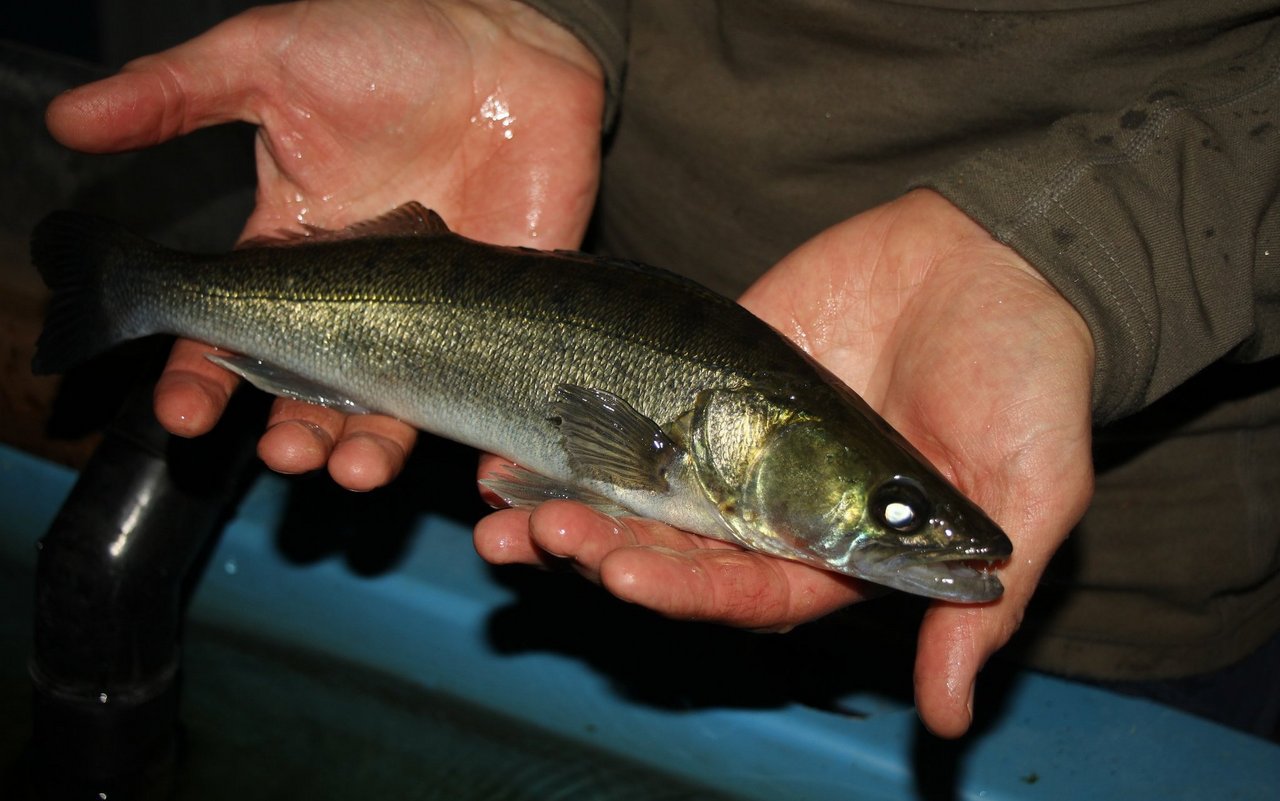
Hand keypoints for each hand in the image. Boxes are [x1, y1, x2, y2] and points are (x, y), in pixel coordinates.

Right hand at [45, 0, 603, 488]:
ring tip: (354, 468)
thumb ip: (176, 94)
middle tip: (285, 452)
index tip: (184, 413)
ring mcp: (436, 310)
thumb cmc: (385, 40)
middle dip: (293, 432)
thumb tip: (69, 119)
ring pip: (396, 406)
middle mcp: (362, 297)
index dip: (203, 379)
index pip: (233, 335)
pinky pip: (496, 389)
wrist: (504, 36)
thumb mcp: (269, 59)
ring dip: (369, 449)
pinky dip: (488, 441)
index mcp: (294, 251)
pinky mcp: (506, 310)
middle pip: (314, 392)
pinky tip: (479, 473)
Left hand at [474, 189, 1095, 736]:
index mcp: (838, 553)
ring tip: (498, 501)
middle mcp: (774, 508)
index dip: (683, 592)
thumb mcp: (1027, 498)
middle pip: (670, 549)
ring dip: (567, 499)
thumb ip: (971, 608)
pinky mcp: (711, 373)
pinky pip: (637, 406)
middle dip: (599, 548)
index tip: (623, 570)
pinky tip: (520, 429)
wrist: (1005, 259)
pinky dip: (583, 422)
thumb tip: (949, 723)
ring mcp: (735, 440)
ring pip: (636, 487)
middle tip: (534, 536)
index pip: (745, 594)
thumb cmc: (1031, 381)